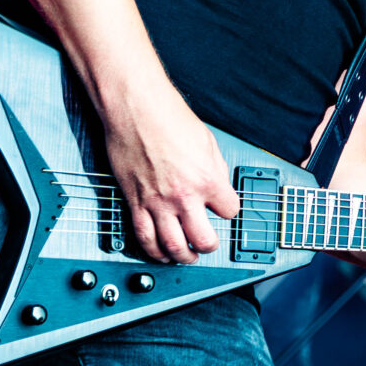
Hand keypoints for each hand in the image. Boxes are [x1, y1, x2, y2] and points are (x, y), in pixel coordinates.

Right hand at [100, 79, 239, 262]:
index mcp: (207, 180)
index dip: (228, 211)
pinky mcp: (135, 202)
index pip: (230, 211)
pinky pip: (144, 238)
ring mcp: (158, 203)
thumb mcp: (207, 142)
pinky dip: (154, 252)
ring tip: (186, 256)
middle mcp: (184, 196)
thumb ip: (215, 170)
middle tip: (207, 244)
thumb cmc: (168, 117)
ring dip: (183, 257)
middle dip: (208, 246)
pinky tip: (160, 253)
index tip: (222, 208)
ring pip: (173, 247)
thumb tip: (219, 188)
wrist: (135, 108)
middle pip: (204, 241)